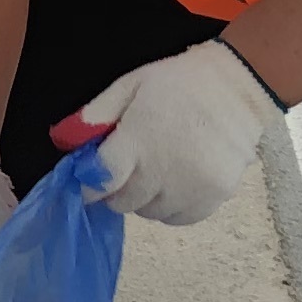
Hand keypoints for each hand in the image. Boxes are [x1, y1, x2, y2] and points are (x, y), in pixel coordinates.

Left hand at [68, 39, 278, 225]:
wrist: (238, 86)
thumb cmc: (177, 83)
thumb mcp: (128, 86)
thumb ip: (94, 116)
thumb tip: (62, 141)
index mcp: (137, 142)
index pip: (100, 182)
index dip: (91, 183)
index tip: (94, 176)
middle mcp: (163, 171)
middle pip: (123, 202)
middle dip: (118, 189)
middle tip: (129, 168)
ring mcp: (191, 187)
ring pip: (150, 212)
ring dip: (145, 199)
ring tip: (156, 172)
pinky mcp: (215, 196)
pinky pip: (180, 218)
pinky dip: (172, 207)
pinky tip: (176, 183)